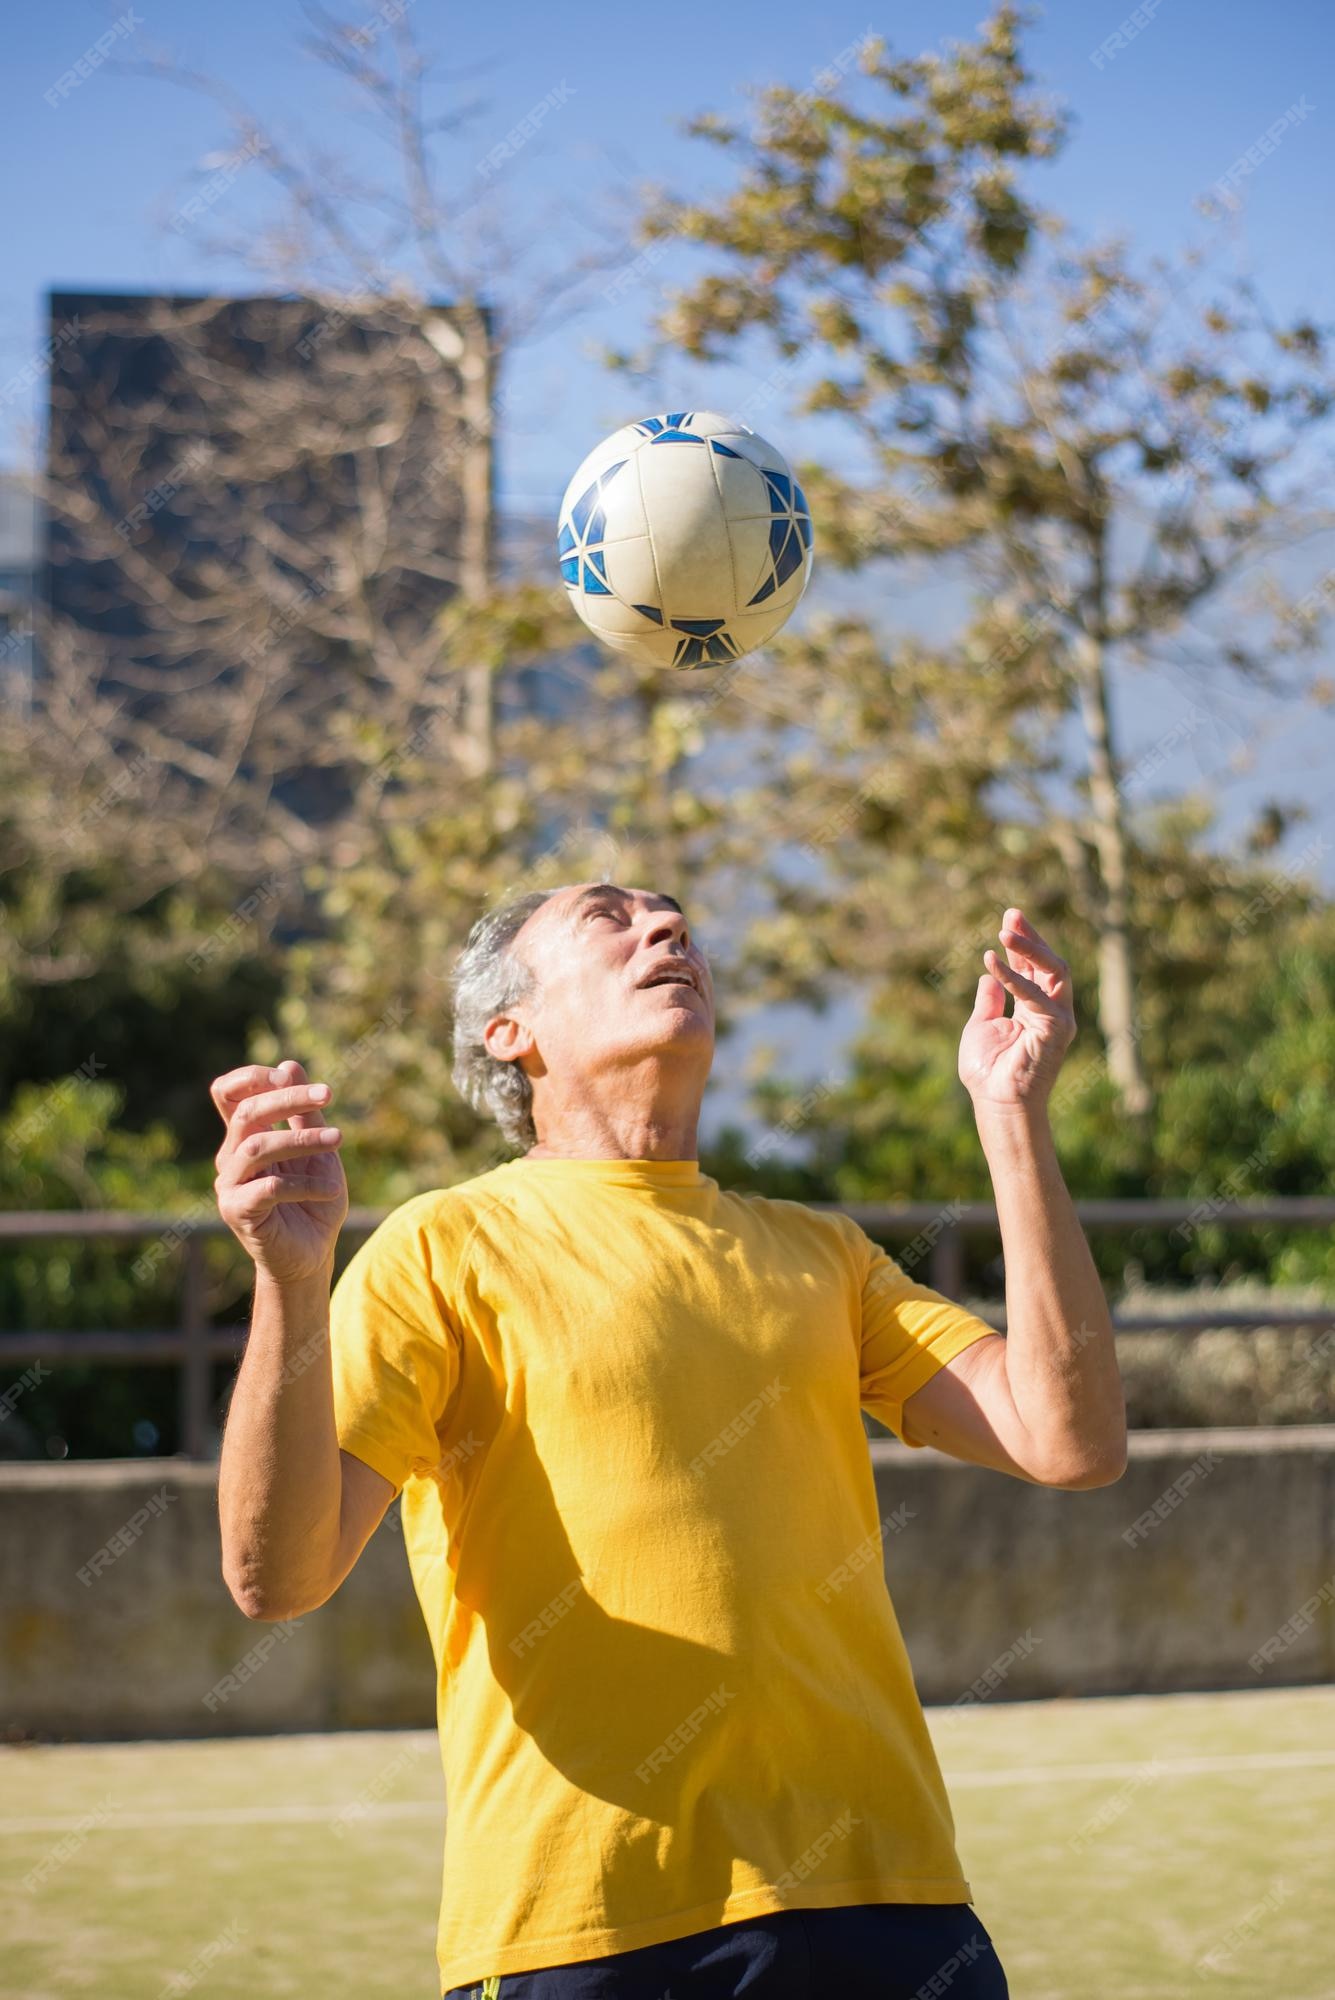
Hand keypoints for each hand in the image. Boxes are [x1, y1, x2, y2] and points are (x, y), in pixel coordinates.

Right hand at [211, 1058, 348, 1282]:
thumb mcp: (318, 1150)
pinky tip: (331, 1189)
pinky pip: (269, 1188)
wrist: (312, 1254)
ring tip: (339, 1141)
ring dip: (302, 1139)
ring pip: (257, 1147)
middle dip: (288, 1098)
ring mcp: (230, 1186)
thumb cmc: (314, 1199)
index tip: (292, 1076)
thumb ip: (304, 1113)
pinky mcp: (238, 1212)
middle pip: (245, 1112)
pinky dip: (304, 1183)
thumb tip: (288, 1064)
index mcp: (245, 1138)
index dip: (253, 1077)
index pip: (228, 1094)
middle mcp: (231, 1158)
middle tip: (328, 1094)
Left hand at [957, 906, 1075, 1113]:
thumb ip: (990, 1000)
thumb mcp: (982, 1026)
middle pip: (1050, 963)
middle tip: (1012, 914)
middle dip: (1032, 937)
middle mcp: (1052, 1011)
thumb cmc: (989, 1073)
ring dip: (1031, 948)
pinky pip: (1035, 995)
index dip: (1023, 943)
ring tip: (1006, 929)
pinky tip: (993, 962)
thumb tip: (988, 974)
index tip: (1010, 919)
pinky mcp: (1056, 1028)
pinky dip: (1014, 977)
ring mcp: (1058, 1018)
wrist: (997, 1104)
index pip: (1034, 968)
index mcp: (1035, 1009)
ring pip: (1055, 970)